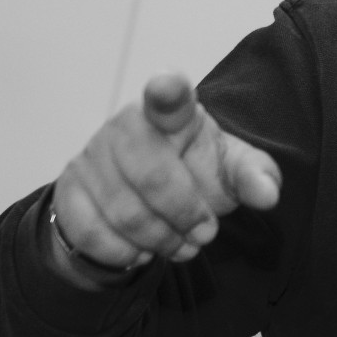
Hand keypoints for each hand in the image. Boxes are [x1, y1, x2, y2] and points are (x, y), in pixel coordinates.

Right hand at [48, 72, 280, 282]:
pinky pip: (93, 233)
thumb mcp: (231, 171)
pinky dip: (125, 252)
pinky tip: (142, 249)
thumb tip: (267, 194)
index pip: (170, 96)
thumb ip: (255, 176)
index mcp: (173, 112)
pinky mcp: (69, 188)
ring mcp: (92, 155)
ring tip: (181, 244)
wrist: (144, 200)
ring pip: (126, 212)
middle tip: (205, 232)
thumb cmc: (195, 172)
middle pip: (153, 176)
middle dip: (185, 214)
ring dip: (161, 240)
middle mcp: (126, 125)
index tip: (169, 84)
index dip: (168, 91)